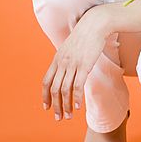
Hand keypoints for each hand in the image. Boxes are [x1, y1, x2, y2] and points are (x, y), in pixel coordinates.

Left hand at [41, 5, 109, 120]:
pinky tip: (78, 106)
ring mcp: (73, 64)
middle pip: (54, 89)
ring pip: (65, 90)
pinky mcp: (84, 65)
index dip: (45, 96)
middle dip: (55, 106)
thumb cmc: (86, 35)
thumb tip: (66, 69)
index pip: (46, 81)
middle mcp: (62, 62)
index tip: (46, 107)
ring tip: (68, 116)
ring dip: (65, 105)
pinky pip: (77, 85)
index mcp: (57, 59)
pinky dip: (76, 98)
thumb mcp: (70, 47)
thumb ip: (66, 58)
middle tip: (58, 117)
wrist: (95, 24)